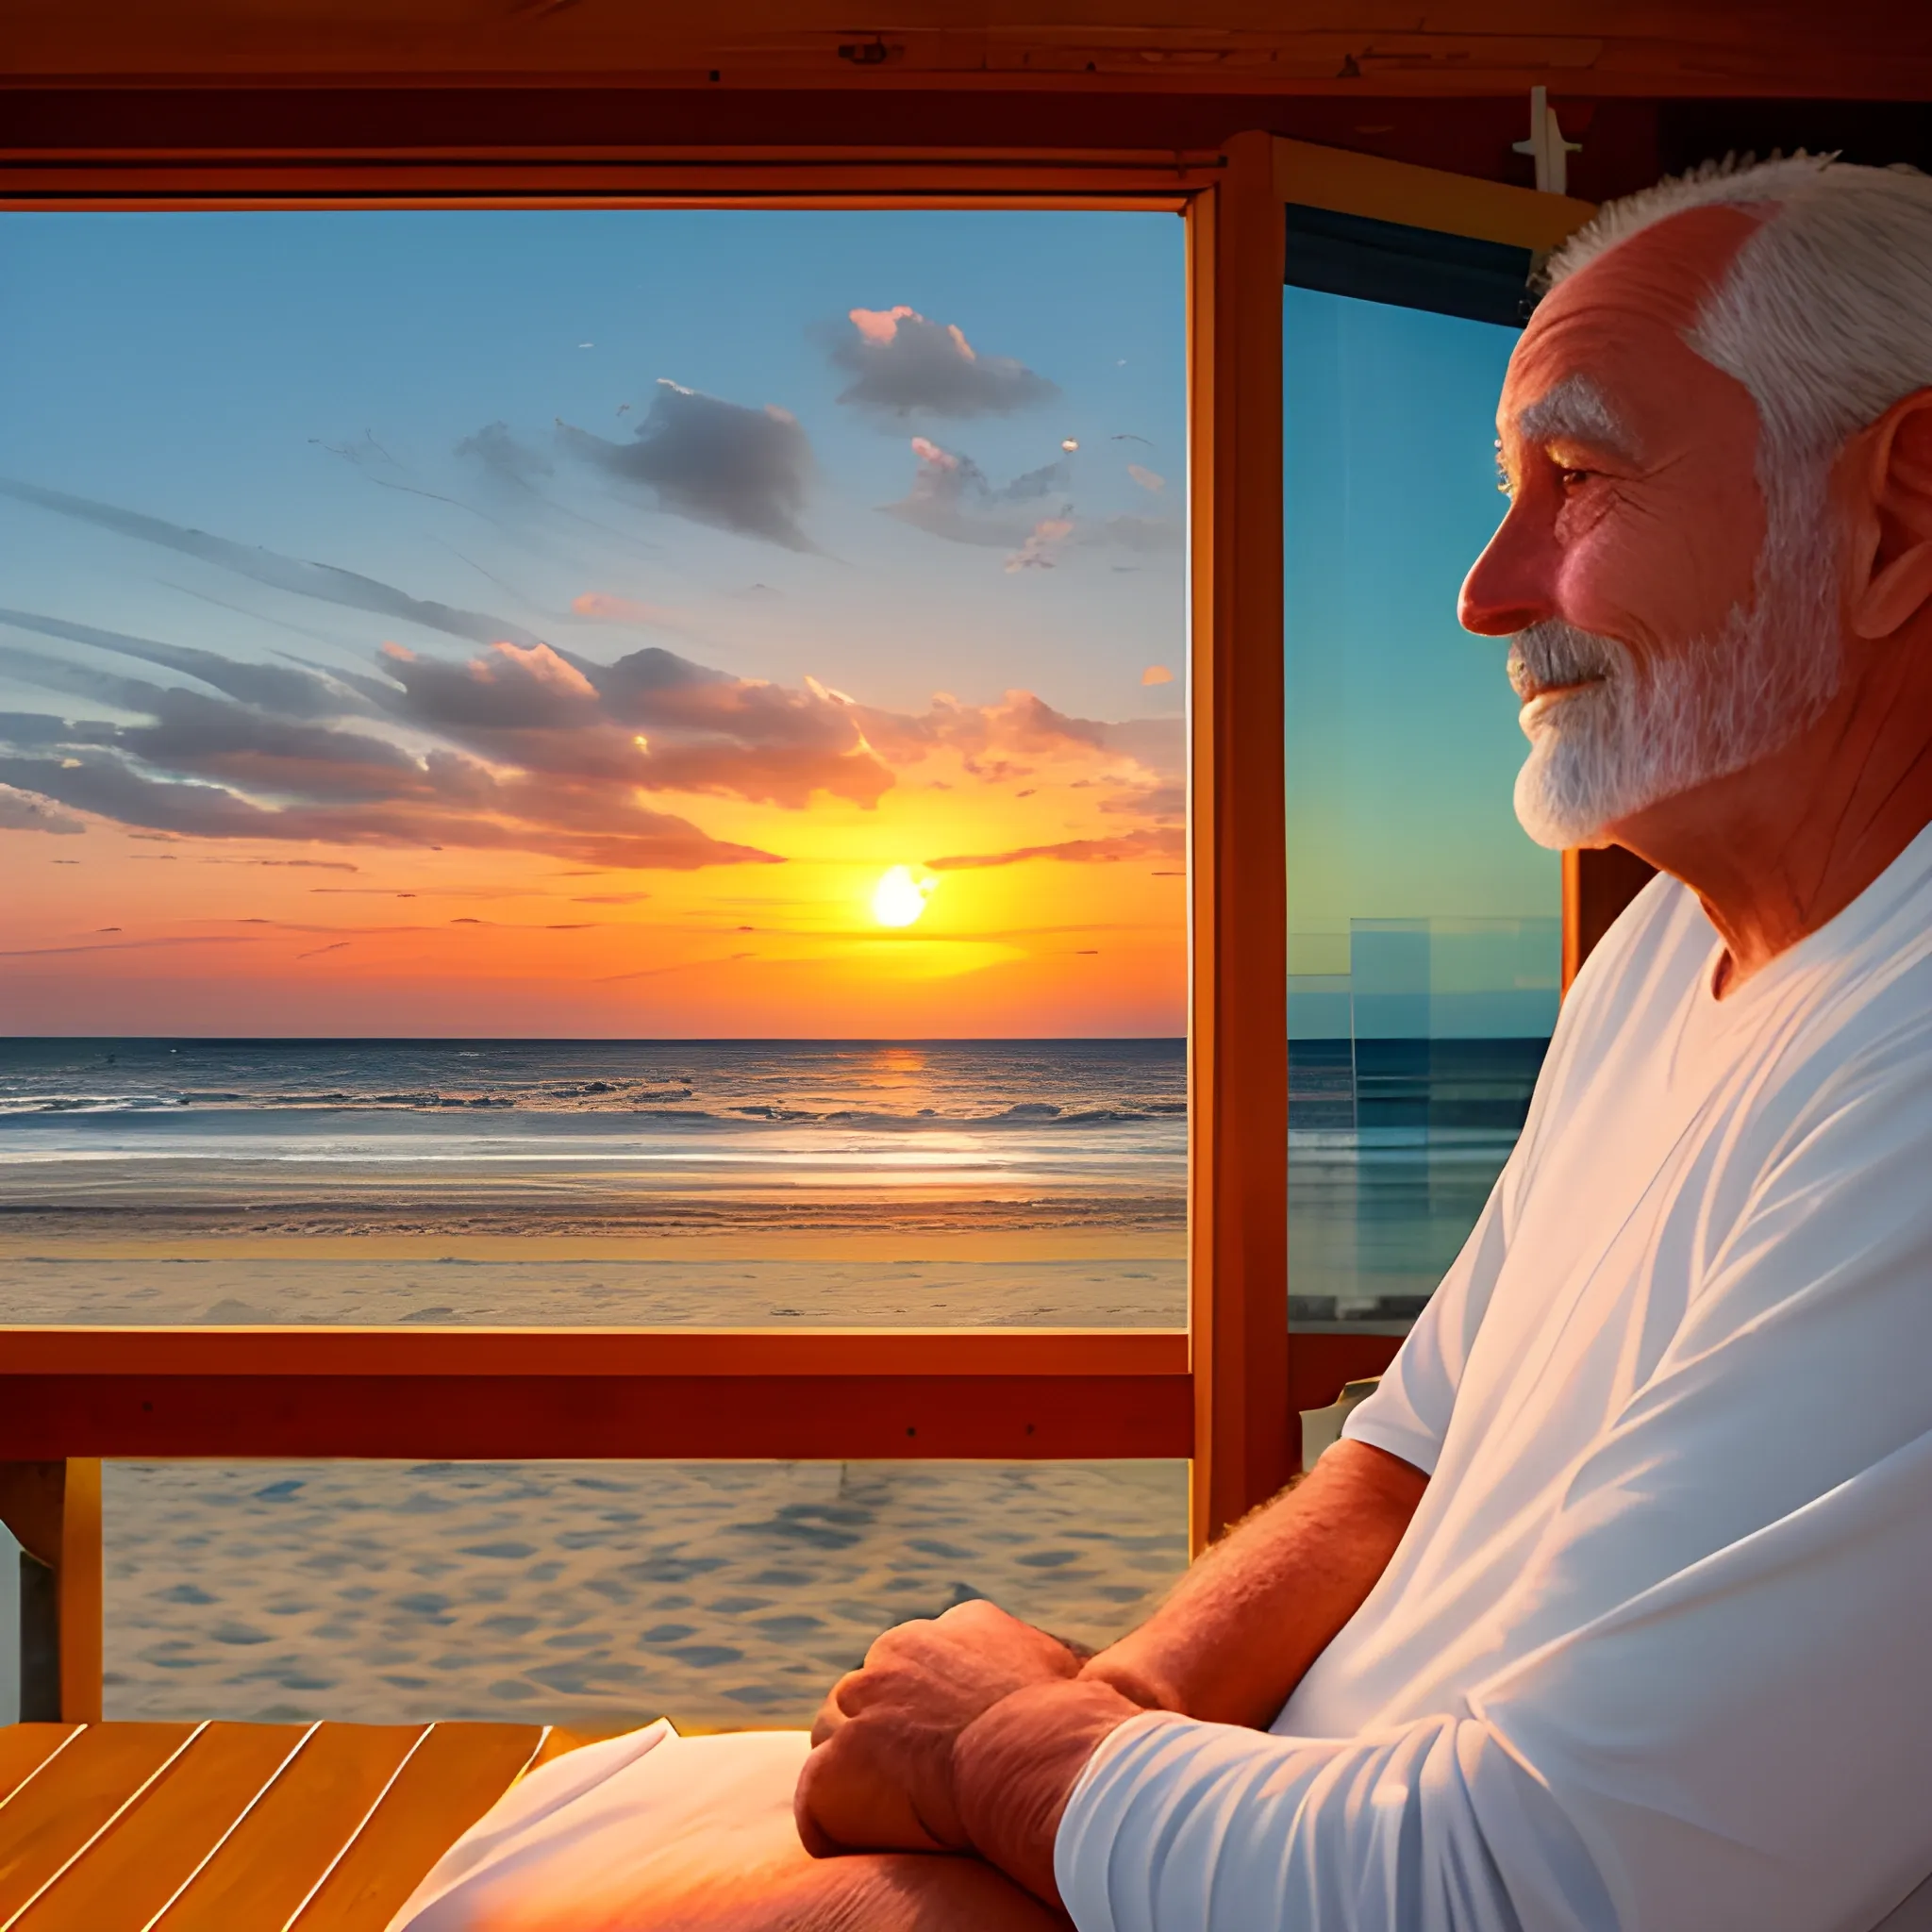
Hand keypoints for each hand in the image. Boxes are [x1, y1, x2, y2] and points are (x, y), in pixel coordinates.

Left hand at [794, 1600, 1082, 1858]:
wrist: (1037, 1759)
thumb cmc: (1070, 1728)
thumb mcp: (1063, 1673)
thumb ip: (1040, 1666)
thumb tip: (1074, 1679)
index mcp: (956, 1625)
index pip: (925, 1662)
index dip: (935, 1711)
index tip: (958, 1746)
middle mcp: (897, 1652)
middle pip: (873, 1697)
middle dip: (890, 1740)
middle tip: (926, 1787)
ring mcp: (858, 1707)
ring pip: (837, 1745)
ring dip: (861, 1780)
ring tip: (905, 1817)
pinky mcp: (833, 1768)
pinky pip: (818, 1809)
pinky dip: (841, 1833)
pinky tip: (881, 1848)